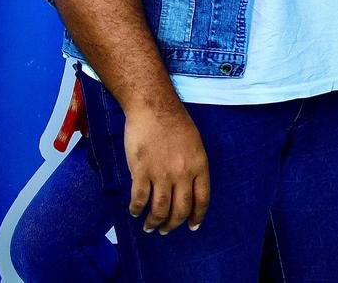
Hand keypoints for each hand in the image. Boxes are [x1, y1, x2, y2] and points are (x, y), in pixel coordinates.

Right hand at [123, 101, 210, 233]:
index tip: (192, 226)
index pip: (202, 199)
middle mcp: (183, 173)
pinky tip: (134, 211)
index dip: (197, 216)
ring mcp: (161, 173)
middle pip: (180, 209)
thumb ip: (193, 166)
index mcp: (199, 165)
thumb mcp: (195, 144)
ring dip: (154, 222)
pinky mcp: (141, 171)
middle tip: (166, 230)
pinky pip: (139, 198)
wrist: (154, 107)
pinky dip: (136, 209)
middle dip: (173, 224)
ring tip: (150, 227)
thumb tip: (187, 187)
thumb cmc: (176, 122)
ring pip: (159, 208)